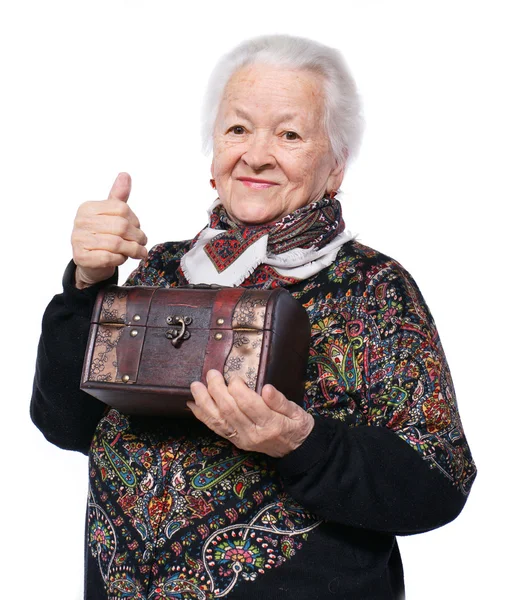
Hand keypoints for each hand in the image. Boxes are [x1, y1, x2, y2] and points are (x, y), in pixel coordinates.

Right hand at [71, 172, 147, 288]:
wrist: (90, 262)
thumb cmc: (103, 235)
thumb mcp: (111, 215)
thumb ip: (118, 197)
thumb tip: (125, 175)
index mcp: (88, 207)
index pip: (121, 209)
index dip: (135, 220)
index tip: (138, 228)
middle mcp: (81, 221)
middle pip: (121, 226)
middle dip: (137, 236)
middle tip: (143, 243)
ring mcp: (79, 240)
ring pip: (117, 244)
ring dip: (132, 250)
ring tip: (138, 252)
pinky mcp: (81, 257)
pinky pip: (109, 257)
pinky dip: (120, 259)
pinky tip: (122, 258)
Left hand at [188, 370, 314, 457]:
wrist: (298, 450)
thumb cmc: (297, 426)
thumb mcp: (297, 411)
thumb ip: (280, 400)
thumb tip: (267, 388)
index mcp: (271, 424)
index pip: (249, 404)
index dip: (238, 388)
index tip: (235, 376)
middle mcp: (253, 434)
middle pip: (229, 410)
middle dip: (217, 390)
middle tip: (212, 374)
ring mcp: (242, 439)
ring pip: (218, 420)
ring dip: (204, 402)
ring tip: (196, 387)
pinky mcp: (236, 441)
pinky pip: (216, 428)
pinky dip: (203, 416)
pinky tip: (194, 405)